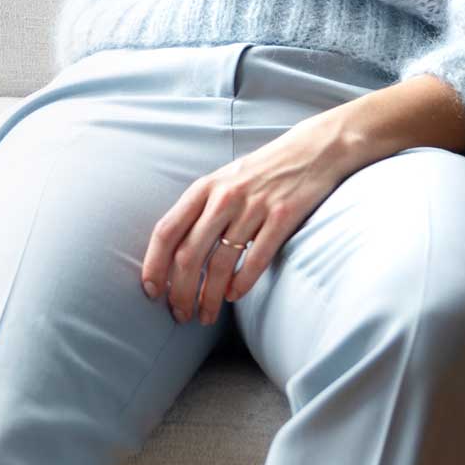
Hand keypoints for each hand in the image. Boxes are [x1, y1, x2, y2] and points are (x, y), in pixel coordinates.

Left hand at [141, 109, 357, 322]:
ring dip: (210, 296)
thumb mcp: (223, 181)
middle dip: (180, 292)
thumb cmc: (262, 172)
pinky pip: (256, 259)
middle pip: (189, 254)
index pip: (166, 231)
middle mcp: (224, 197)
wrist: (313, 149)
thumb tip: (174, 256)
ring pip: (221, 263)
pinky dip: (242, 284)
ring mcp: (254, 207)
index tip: (151, 291)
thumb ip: (200, 211)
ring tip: (206, 315)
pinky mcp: (283, 217)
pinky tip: (234, 297)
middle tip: (180, 315)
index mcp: (204, 188)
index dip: (153, 265)